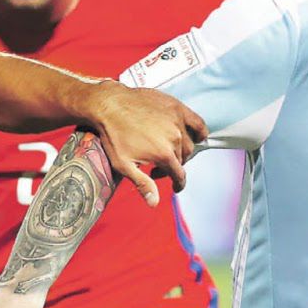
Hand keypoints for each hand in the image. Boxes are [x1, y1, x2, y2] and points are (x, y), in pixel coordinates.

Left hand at [84, 82, 207, 205]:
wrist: (108, 104)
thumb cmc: (113, 135)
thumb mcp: (123, 164)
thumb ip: (142, 184)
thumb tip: (154, 203)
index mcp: (164, 154)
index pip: (179, 175)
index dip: (177, 184)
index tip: (175, 187)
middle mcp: (175, 137)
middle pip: (183, 159)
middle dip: (173, 167)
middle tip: (157, 168)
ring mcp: (177, 121)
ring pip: (189, 143)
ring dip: (181, 152)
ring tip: (167, 153)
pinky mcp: (176, 107)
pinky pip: (197, 122)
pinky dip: (199, 133)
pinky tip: (196, 137)